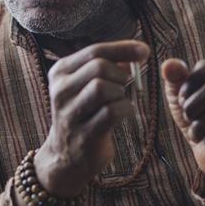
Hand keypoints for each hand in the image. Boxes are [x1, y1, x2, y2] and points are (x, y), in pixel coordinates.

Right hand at [34, 41, 149, 197]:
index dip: (123, 48)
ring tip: (119, 101)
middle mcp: (60, 91)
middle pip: (98, 67)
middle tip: (124, 86)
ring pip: (102, 87)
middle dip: (120, 74)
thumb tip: (135, 52)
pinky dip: (126, 109)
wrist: (66, 157)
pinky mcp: (83, 135)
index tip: (145, 51)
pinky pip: (111, 112)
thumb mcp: (85, 86)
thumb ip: (106, 67)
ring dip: (120, 93)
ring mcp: (69, 114)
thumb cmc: (82, 115)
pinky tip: (125, 113)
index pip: (94, 51)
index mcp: (60, 73)